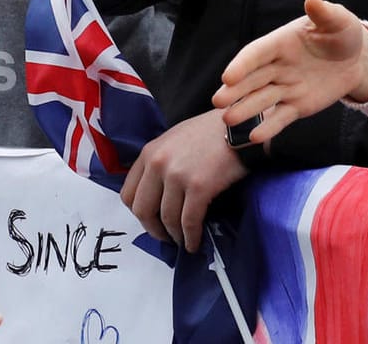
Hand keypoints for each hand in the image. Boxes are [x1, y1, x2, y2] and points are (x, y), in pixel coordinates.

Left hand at [120, 111, 248, 252]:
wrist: (239, 126)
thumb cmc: (209, 132)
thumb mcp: (173, 140)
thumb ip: (159, 163)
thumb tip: (155, 194)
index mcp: (149, 153)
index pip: (128, 194)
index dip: (139, 214)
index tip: (150, 221)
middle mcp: (158, 164)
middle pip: (143, 210)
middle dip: (153, 230)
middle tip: (165, 237)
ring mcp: (177, 175)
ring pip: (167, 219)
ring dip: (175, 236)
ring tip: (183, 240)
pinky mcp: (199, 187)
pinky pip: (189, 221)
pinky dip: (191, 237)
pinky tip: (195, 242)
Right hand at [213, 0, 367, 143]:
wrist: (356, 59)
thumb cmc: (342, 35)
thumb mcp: (338, 21)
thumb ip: (325, 13)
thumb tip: (313, 0)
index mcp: (280, 43)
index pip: (256, 54)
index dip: (242, 64)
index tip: (228, 76)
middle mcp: (277, 66)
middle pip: (252, 79)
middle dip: (235, 90)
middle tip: (218, 101)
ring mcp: (285, 88)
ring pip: (261, 100)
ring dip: (245, 110)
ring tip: (228, 120)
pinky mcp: (297, 106)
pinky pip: (280, 117)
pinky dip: (268, 127)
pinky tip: (254, 138)